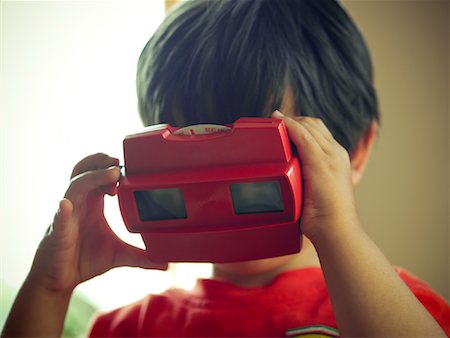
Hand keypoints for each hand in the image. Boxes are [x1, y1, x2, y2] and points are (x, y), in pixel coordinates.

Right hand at [28, 153, 166, 295]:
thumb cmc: (85, 259)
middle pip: (85, 171)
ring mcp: (68, 214)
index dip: (112, 169)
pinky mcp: (58, 231)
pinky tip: (67, 205)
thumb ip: (142, 256)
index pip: (100, 175)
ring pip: (76, 185)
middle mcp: (80, 203)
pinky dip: (63, 210)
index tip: (128, 170)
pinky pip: (59, 216)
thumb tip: (165, 264)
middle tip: (119, 162)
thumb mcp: (119, 255)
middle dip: (100, 162)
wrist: (61, 279)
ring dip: (93, 177)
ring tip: (111, 173)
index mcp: (93, 203)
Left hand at [272, 111, 359, 242]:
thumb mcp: (314, 191)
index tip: (281, 123)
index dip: (299, 124)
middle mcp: (336, 153)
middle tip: (273, 120)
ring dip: (289, 120)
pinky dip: (288, 125)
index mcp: (336, 159)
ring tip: (271, 120)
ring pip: (308, 126)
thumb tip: (288, 178)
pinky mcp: (321, 162)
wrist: (336, 230)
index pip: (318, 131)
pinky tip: (277, 120)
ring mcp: (331, 156)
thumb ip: (305, 179)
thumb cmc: (324, 218)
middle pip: (314, 124)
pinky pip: (302, 134)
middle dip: (293, 120)